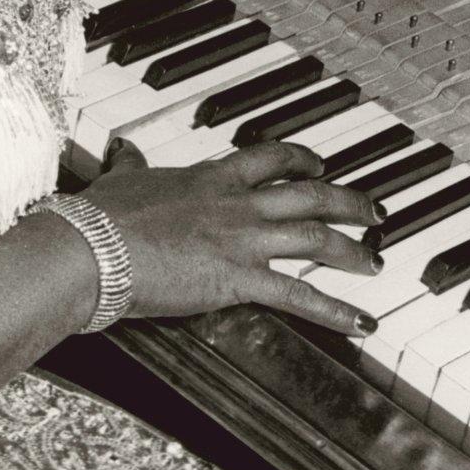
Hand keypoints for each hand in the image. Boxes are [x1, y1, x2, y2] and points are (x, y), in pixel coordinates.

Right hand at [83, 140, 380, 336]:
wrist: (94, 247)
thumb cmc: (101, 216)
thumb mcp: (121, 179)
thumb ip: (131, 163)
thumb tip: (123, 146)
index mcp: (210, 177)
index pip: (269, 158)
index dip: (300, 159)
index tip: (319, 165)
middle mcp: (236, 203)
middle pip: (308, 194)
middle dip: (347, 201)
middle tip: (374, 212)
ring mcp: (241, 240)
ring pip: (314, 238)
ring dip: (352, 252)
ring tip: (376, 263)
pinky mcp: (237, 279)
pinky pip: (298, 295)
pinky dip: (335, 311)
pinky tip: (361, 323)